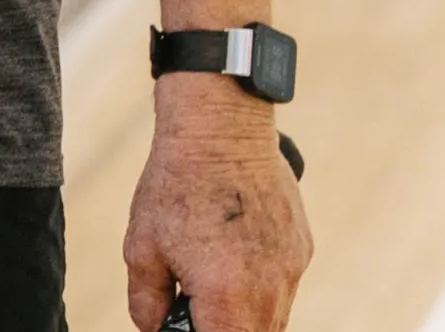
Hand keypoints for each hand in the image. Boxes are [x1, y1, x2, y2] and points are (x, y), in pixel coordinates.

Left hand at [125, 80, 310, 329]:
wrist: (220, 131)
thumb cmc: (175, 186)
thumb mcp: (142, 248)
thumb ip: (147, 301)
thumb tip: (153, 328)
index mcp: (229, 296)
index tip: (187, 324)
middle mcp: (271, 289)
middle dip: (226, 328)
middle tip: (196, 307)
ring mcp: (293, 269)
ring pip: (276, 316)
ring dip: (246, 313)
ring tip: (213, 279)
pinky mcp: (302, 248)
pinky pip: (285, 284)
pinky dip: (262, 285)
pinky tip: (234, 255)